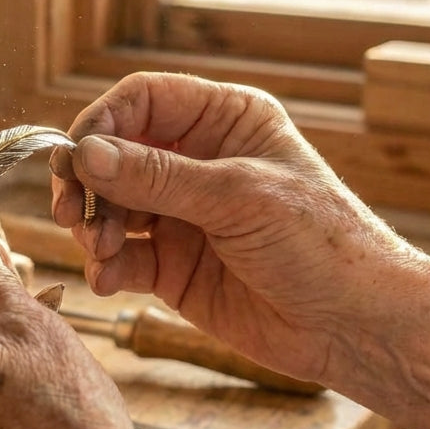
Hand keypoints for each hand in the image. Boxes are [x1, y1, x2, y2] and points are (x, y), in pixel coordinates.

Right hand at [51, 72, 418, 385]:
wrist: (356, 328)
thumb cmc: (323, 244)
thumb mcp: (238, 198)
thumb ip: (157, 177)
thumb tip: (85, 154)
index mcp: (223, 121)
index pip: (141, 101)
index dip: (101, 123)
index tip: (75, 159)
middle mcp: (195, 162)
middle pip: (112, 154)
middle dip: (88, 183)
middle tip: (73, 212)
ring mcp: (180, 215)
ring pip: (109, 206)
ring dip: (94, 227)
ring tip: (103, 251)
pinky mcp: (171, 265)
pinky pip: (120, 256)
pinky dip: (105, 266)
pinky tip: (107, 280)